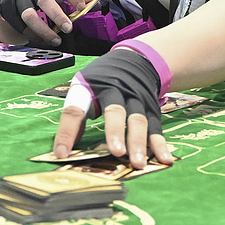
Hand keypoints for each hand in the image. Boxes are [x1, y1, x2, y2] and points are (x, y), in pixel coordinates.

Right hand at [0, 0, 93, 44]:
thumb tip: (93, 3)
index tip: (81, 7)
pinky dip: (33, 35)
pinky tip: (43, 40)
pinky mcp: (10, 10)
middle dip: (57, 15)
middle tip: (69, 28)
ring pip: (29, 15)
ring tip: (56, 40)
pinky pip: (21, 26)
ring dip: (44, 30)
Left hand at [51, 43, 174, 170]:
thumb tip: (64, 150)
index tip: (61, 154)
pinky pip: (155, 127)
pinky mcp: (151, 108)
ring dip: (139, 142)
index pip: (74, 110)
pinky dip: (160, 144)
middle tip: (117, 152)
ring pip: (138, 120)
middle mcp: (115, 90)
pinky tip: (164, 159)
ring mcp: (136, 99)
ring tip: (138, 164)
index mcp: (90, 87)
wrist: (135, 60)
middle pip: (115, 111)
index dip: (67, 133)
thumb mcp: (84, 90)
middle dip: (115, 131)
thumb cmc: (101, 82)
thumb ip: (76, 117)